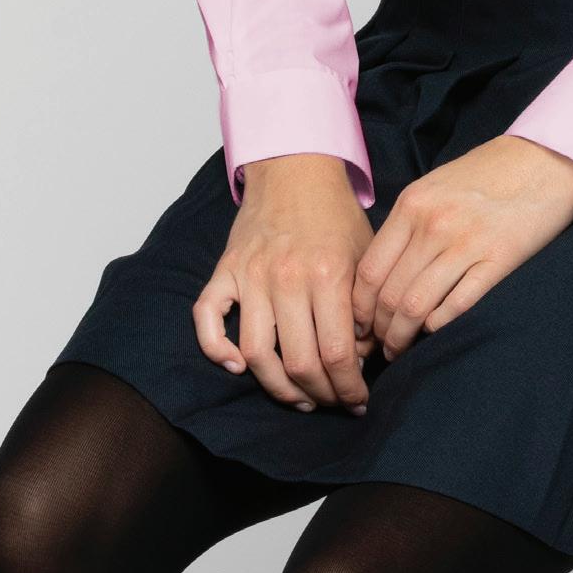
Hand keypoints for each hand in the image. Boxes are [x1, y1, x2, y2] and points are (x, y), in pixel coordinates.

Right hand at [193, 155, 377, 413]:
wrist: (295, 170)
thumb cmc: (335, 216)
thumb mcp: (365, 257)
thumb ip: (366, 308)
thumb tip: (362, 359)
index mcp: (328, 275)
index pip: (338, 353)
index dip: (350, 388)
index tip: (359, 401)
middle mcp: (286, 278)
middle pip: (299, 363)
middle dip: (321, 395)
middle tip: (333, 402)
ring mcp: (250, 276)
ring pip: (256, 354)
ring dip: (278, 388)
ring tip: (299, 397)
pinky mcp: (224, 271)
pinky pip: (207, 318)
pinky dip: (216, 348)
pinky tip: (237, 367)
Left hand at [352, 134, 572, 360]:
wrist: (543, 159)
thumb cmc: (487, 174)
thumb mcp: (434, 186)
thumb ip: (407, 224)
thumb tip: (382, 272)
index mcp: (411, 205)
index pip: (369, 271)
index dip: (359, 307)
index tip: (360, 325)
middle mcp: (433, 224)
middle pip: (389, 294)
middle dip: (379, 330)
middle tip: (381, 347)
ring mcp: (466, 242)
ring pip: (417, 305)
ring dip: (404, 336)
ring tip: (402, 349)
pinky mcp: (499, 258)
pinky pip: (458, 304)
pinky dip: (439, 325)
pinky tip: (434, 331)